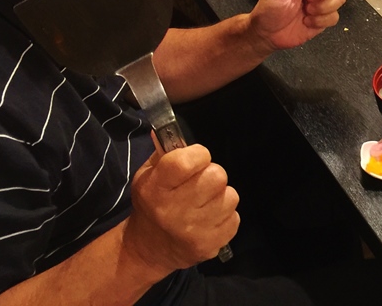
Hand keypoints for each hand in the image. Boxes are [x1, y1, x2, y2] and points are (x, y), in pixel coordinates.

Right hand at [124, 143, 238, 274]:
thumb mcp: (147, 176)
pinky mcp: (209, 246)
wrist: (149, 249)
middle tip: (200, 183)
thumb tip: (169, 132)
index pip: (187, 161)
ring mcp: (193, 231)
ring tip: (204, 203)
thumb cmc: (152, 205)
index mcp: (156, 189)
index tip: (195, 159)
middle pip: (217, 175)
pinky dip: (225, 216)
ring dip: (220, 196)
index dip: (198, 154)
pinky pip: (235, 218)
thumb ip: (163, 153)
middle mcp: (174, 211)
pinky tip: (209, 219)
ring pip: (230, 196)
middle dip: (211, 175)